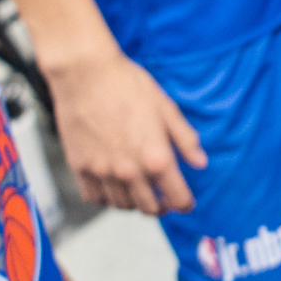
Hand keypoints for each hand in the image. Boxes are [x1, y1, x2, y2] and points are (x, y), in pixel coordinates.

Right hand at [42, 41, 206, 212]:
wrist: (84, 72)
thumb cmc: (127, 84)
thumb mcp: (166, 107)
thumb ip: (185, 139)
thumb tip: (201, 162)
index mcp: (156, 158)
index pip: (178, 198)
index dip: (185, 203)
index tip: (185, 202)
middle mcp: (129, 171)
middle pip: (149, 207)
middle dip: (161, 206)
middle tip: (164, 200)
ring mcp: (102, 171)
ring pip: (122, 205)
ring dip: (134, 202)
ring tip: (139, 191)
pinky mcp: (80, 166)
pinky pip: (94, 197)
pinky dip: (106, 198)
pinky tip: (113, 187)